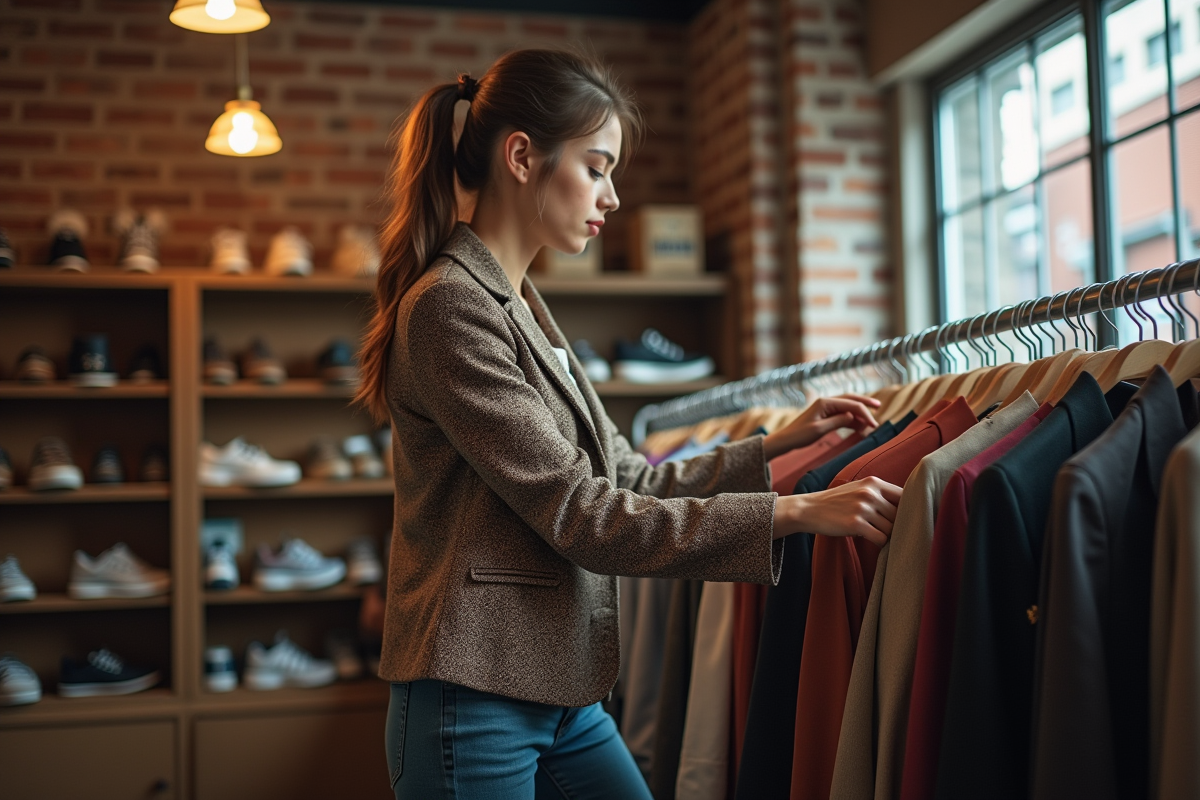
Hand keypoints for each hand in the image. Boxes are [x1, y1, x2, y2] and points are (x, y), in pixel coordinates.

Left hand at [762, 394, 881, 459]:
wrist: (786, 440)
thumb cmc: (800, 435)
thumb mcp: (820, 429)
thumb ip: (838, 421)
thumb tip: (853, 415)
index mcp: (825, 402)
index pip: (851, 404)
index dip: (864, 413)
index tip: (874, 425)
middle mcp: (826, 402)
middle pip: (851, 399)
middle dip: (865, 403)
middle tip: (879, 407)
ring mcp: (826, 409)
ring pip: (847, 407)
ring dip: (859, 414)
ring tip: (870, 423)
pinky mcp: (825, 416)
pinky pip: (842, 415)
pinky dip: (851, 420)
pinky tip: (860, 426)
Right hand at [772, 476, 901, 545]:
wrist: (808, 509)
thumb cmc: (834, 502)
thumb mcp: (857, 488)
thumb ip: (879, 494)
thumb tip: (907, 508)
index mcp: (873, 482)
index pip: (905, 495)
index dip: (908, 508)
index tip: (905, 518)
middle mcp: (870, 493)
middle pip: (900, 515)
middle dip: (897, 525)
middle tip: (889, 531)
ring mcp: (863, 508)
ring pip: (891, 528)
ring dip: (886, 535)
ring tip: (876, 534)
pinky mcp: (856, 524)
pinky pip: (881, 538)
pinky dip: (880, 543)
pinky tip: (871, 540)